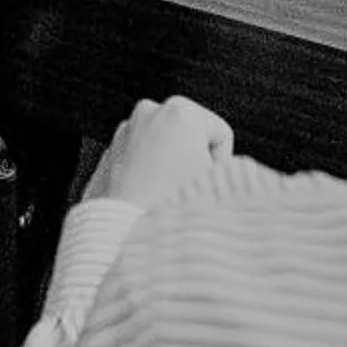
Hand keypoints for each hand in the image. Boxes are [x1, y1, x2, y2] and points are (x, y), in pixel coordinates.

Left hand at [83, 97, 236, 210]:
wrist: (124, 237)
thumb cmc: (175, 208)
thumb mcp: (219, 185)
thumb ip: (233, 170)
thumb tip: (238, 172)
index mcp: (180, 110)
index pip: (221, 134)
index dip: (222, 165)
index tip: (208, 186)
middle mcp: (149, 112)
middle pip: (191, 139)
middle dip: (193, 163)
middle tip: (188, 193)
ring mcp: (124, 131)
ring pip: (164, 150)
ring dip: (170, 170)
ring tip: (167, 200)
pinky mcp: (108, 154)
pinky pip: (140, 163)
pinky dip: (147, 178)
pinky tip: (148, 202)